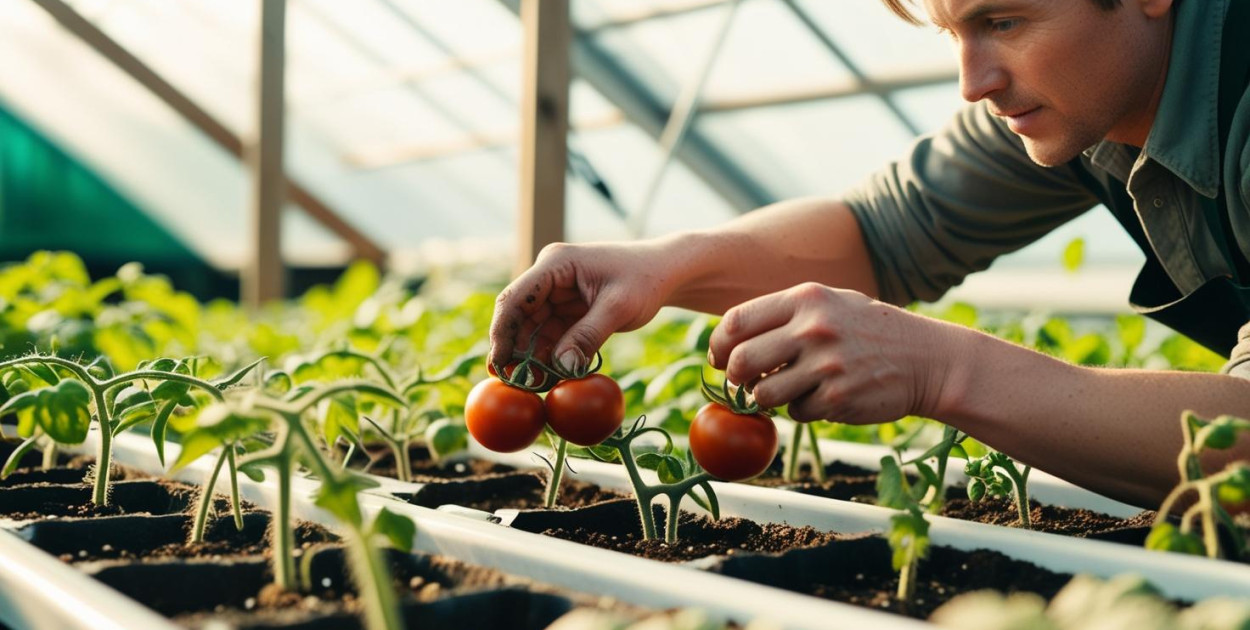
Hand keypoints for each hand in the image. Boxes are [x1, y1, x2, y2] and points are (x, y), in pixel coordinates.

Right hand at [488, 242, 669, 373]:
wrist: (667, 273)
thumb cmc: (645, 279)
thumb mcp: (618, 307)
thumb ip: (588, 336)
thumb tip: (562, 369)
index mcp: (555, 264)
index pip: (515, 298)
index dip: (502, 331)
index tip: (498, 363)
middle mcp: (549, 278)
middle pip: (519, 317)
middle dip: (514, 350)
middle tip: (511, 383)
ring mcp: (557, 295)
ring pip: (532, 331)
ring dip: (530, 357)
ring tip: (531, 386)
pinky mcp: (568, 312)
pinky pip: (550, 337)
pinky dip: (548, 358)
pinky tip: (547, 379)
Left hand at [707, 283, 959, 423]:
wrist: (926, 360)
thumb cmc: (869, 330)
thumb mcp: (830, 303)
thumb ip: (784, 315)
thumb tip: (729, 342)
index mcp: (806, 298)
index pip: (737, 321)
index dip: (719, 344)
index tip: (719, 357)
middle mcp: (813, 329)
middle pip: (741, 361)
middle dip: (736, 376)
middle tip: (745, 380)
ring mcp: (826, 366)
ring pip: (763, 394)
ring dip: (767, 397)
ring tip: (789, 388)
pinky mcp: (837, 399)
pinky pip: (795, 412)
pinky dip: (802, 409)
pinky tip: (823, 396)